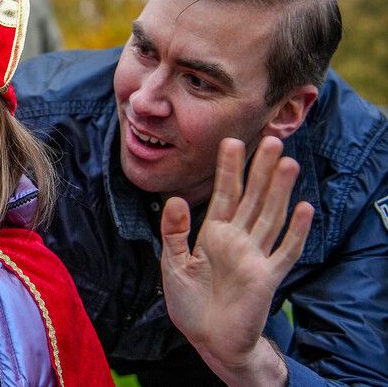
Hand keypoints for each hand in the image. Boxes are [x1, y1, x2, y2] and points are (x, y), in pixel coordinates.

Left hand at [160, 136, 313, 385]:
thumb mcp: (173, 264)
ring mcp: (254, 257)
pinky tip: (305, 208)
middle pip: (252, 198)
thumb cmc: (190, 303)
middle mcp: (237, 240)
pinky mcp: (267, 277)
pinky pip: (285, 251)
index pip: (224, 195)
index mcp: (213, 234)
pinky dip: (296, 231)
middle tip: (270, 139)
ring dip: (279, 191)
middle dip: (260, 170)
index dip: (228, 169)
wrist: (208, 340)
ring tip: (287, 162)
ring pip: (270, 217)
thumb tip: (176, 199)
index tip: (232, 142)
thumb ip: (174, 232)